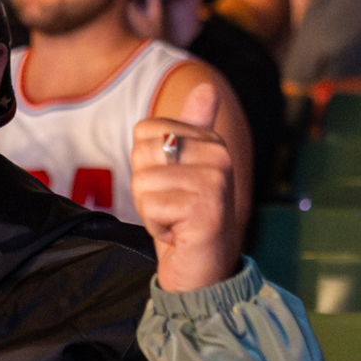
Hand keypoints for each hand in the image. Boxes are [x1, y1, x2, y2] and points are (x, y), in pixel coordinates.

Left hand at [130, 83, 244, 294]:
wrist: (204, 273)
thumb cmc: (186, 222)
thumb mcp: (183, 171)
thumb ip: (191, 129)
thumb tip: (206, 87)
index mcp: (211, 140)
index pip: (144, 131)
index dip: (145, 165)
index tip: (170, 188)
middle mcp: (219, 155)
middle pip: (141, 153)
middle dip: (145, 188)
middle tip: (172, 208)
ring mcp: (215, 180)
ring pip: (143, 182)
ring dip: (150, 211)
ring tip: (176, 222)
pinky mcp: (206, 207)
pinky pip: (151, 206)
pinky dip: (157, 227)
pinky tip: (179, 235)